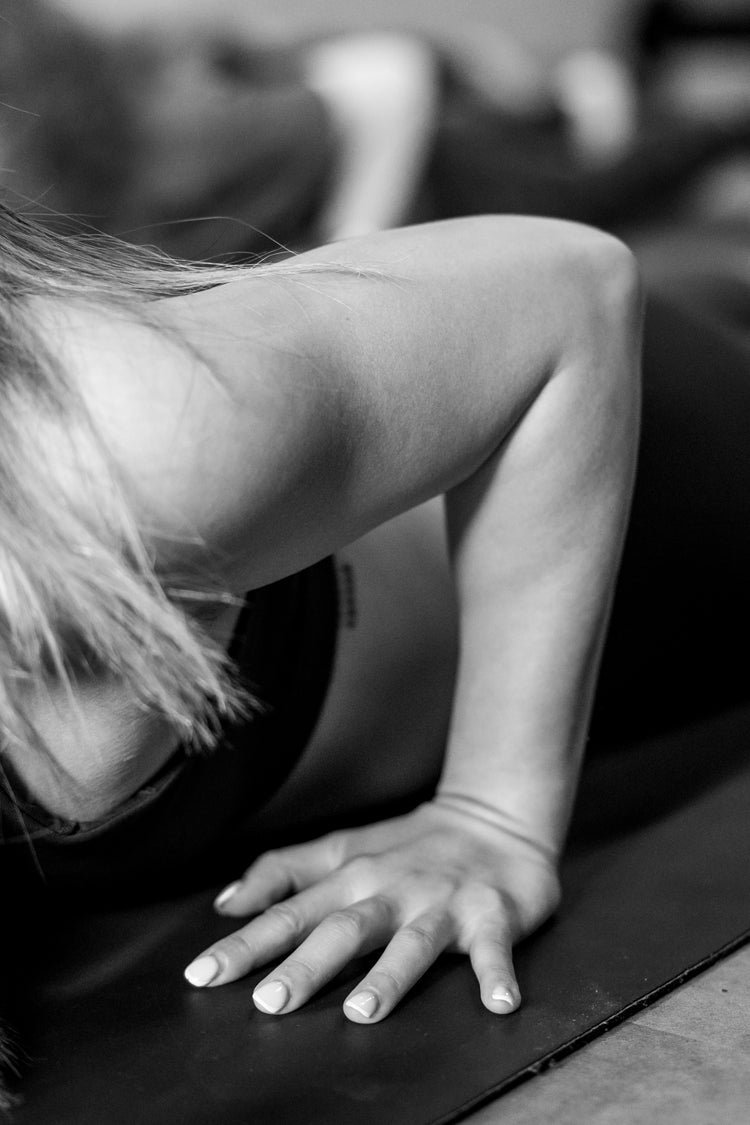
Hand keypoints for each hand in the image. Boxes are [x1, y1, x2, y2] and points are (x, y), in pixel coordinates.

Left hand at [183, 800, 559, 1021]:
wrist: (494, 817)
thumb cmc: (409, 845)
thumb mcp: (342, 849)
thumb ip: (284, 872)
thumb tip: (226, 903)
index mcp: (351, 879)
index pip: (290, 914)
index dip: (247, 944)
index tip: (202, 975)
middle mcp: (391, 891)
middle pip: (344, 929)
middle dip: (306, 965)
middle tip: (269, 1001)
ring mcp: (442, 904)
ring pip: (412, 942)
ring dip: (389, 976)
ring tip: (363, 1011)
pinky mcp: (492, 915)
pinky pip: (495, 948)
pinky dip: (497, 973)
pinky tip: (499, 1002)